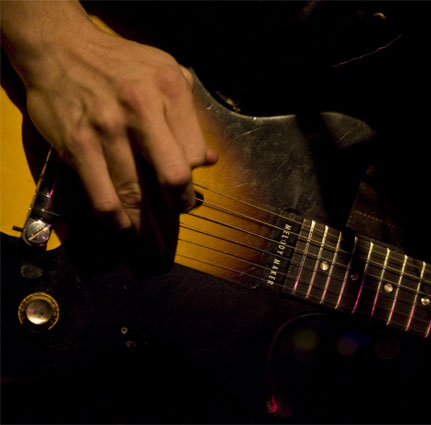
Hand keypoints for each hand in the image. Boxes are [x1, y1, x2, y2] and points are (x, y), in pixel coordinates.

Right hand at [2, 1, 216, 236]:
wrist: (61, 48)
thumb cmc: (121, 63)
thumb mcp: (166, 72)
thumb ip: (189, 114)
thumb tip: (210, 160)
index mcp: (170, 89)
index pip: (195, 152)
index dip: (194, 175)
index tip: (187, 185)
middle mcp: (142, 108)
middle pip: (173, 175)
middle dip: (179, 205)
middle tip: (178, 214)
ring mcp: (108, 128)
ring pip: (135, 192)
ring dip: (146, 226)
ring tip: (152, 245)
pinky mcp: (78, 145)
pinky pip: (102, 194)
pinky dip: (115, 220)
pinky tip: (123, 230)